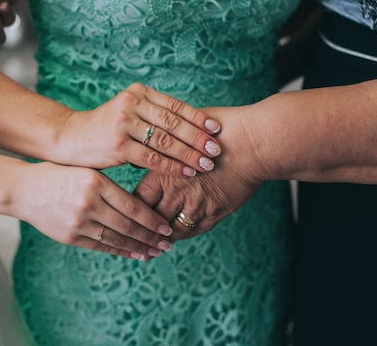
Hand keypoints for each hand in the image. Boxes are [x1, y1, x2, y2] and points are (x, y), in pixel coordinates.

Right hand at [4, 162, 173, 259]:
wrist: (22, 189)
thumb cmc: (57, 174)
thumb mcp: (86, 170)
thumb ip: (109, 184)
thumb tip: (140, 201)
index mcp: (95, 182)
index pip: (131, 205)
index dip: (152, 219)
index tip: (166, 226)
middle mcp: (88, 203)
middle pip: (128, 225)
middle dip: (151, 237)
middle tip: (168, 243)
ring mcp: (78, 222)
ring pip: (116, 238)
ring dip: (138, 247)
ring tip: (155, 252)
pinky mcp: (69, 236)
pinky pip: (100, 246)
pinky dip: (119, 251)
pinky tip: (134, 254)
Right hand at [59, 83, 221, 177]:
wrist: (68, 138)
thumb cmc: (103, 130)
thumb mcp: (127, 114)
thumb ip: (152, 115)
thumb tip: (189, 126)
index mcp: (138, 93)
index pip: (174, 105)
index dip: (198, 117)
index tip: (217, 129)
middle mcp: (132, 103)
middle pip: (173, 122)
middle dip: (198, 137)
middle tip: (217, 149)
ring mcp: (124, 122)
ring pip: (165, 140)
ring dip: (189, 153)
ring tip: (207, 164)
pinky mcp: (117, 144)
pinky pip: (152, 157)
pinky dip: (172, 165)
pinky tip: (186, 172)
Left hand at [133, 107, 261, 241]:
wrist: (253, 143)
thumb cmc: (218, 131)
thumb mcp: (183, 131)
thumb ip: (161, 145)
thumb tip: (141, 148)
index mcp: (164, 171)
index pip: (138, 198)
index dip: (129, 208)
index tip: (123, 214)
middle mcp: (177, 192)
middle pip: (150, 219)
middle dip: (141, 229)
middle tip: (132, 237)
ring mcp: (197, 205)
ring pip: (170, 231)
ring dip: (159, 239)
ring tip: (150, 247)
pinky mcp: (215, 213)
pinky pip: (193, 231)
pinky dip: (182, 235)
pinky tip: (175, 238)